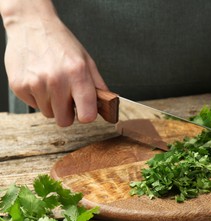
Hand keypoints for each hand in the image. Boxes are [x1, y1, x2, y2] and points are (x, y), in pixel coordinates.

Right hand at [3, 4, 106, 126]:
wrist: (32, 25)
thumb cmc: (61, 43)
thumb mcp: (87, 61)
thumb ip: (98, 86)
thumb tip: (108, 106)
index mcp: (77, 74)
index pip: (86, 115)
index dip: (86, 115)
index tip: (84, 110)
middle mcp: (56, 80)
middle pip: (65, 121)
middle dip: (67, 112)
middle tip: (66, 97)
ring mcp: (35, 84)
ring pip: (48, 114)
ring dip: (51, 104)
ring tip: (51, 84)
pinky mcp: (19, 86)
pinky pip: (33, 106)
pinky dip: (37, 97)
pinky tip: (39, 80)